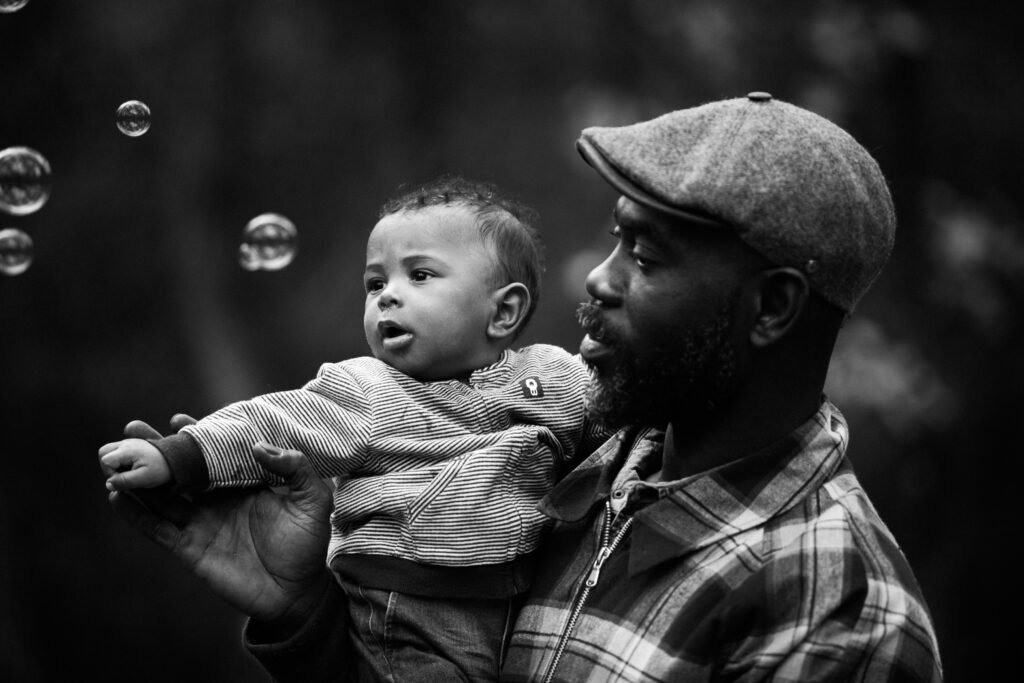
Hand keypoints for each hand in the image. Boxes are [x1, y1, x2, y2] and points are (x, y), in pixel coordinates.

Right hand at [98, 438, 170, 490]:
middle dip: (108, 467)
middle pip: (103, 452)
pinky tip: (132, 468)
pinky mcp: (131, 446)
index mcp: (127, 450)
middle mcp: (125, 444)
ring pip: (108, 452)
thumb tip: (108, 485)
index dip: (110, 473)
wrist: (176, 458)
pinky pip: (117, 453)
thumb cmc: (162, 469)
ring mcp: (128, 443)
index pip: (105, 460)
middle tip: (123, 476)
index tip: (124, 480)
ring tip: (128, 472)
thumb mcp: (144, 478)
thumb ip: (125, 481)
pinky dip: (119, 462)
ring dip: (113, 464)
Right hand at [108, 415, 333, 628]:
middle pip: (179, 470)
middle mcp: (217, 499)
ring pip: (161, 496)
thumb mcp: (313, 499)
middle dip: (155, 449)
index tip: (177, 419)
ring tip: (111, 458)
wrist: (297, 591)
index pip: (214, 453)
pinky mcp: (190, 548)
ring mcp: (200, 523)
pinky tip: (116, 497)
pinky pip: (157, 529)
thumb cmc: (308, 543)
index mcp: (243, 482)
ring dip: (137, 478)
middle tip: (131, 428)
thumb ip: (295, 468)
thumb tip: (260, 446)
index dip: (195, 435)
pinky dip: (136, 514)